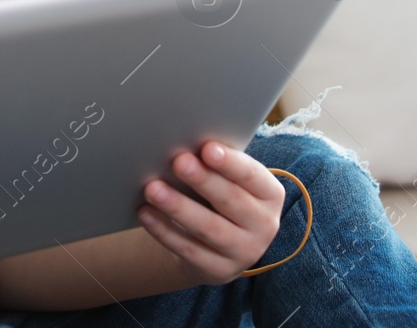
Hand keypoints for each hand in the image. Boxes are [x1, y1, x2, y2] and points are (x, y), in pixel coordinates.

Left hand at [134, 139, 285, 286]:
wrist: (219, 244)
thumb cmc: (221, 196)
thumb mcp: (229, 180)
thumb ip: (216, 165)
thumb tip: (185, 146)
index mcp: (270, 195)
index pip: (252, 176)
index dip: (231, 163)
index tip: (207, 148)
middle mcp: (264, 225)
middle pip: (230, 201)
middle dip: (203, 180)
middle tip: (178, 161)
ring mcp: (244, 252)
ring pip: (208, 228)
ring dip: (178, 206)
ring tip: (153, 188)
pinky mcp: (219, 271)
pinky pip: (188, 250)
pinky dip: (164, 230)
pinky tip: (146, 212)